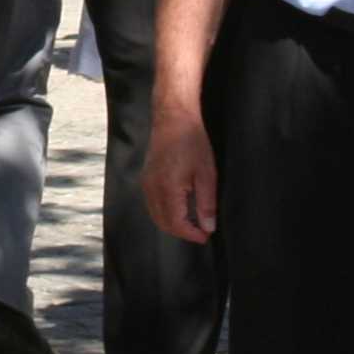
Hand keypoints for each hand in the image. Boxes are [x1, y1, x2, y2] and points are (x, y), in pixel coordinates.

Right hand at [142, 106, 218, 243]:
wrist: (173, 117)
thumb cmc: (192, 141)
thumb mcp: (207, 174)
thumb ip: (206, 203)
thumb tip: (208, 226)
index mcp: (167, 189)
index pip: (176, 223)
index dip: (191, 234)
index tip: (206, 236)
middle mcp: (152, 189)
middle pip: (163, 223)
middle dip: (181, 232)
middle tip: (201, 232)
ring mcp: (146, 183)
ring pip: (155, 215)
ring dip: (172, 223)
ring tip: (192, 223)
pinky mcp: (146, 177)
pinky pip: (152, 204)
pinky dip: (164, 212)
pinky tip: (179, 209)